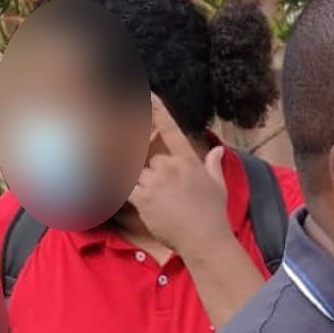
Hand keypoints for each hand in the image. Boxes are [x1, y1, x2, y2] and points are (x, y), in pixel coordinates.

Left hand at [128, 94, 231, 255]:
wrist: (204, 239)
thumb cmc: (213, 214)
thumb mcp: (218, 186)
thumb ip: (213, 165)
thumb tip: (217, 150)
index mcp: (189, 161)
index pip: (171, 129)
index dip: (157, 110)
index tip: (147, 93)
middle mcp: (171, 166)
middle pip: (147, 157)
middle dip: (146, 169)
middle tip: (150, 181)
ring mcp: (156, 181)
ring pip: (135, 170)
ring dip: (134, 179)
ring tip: (138, 189)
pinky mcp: (143, 197)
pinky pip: (124, 186)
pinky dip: (118, 187)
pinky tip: (115, 188)